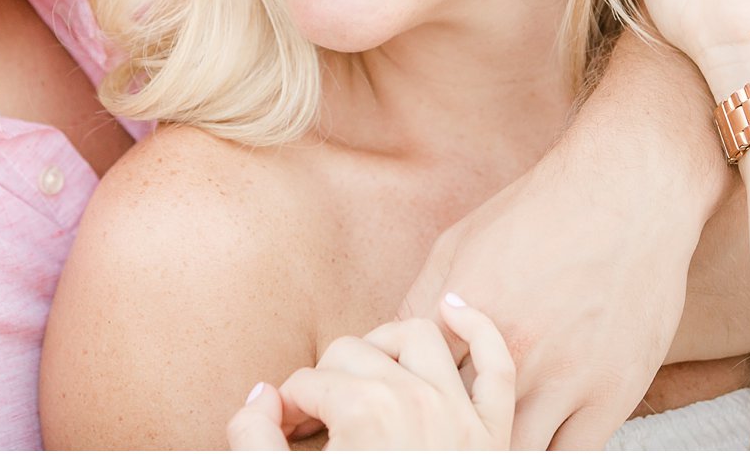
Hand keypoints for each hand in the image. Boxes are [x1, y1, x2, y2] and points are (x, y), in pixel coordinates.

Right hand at [227, 299, 513, 450]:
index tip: (283, 434)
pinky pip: (497, 364)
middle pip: (351, 351)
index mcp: (366, 412)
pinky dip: (478, 329)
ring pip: (418, 336)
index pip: (306, 382)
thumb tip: (260, 396)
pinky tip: (453, 309)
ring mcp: (463, 415)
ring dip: (384, 344)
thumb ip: (253, 439)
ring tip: (362, 369)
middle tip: (314, 420)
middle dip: (324, 378)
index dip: (285, 408)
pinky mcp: (495, 436)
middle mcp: (418, 400)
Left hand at [395, 125, 697, 449]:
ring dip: (493, 446)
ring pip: (512, 448)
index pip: (414, 382)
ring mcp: (565, 379)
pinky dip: (547, 452)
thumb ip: (421, 300)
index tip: (409, 401)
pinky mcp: (612, 394)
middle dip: (445, 430)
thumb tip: (388, 342)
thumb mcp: (459, 244)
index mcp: (464, 315)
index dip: (408, 397)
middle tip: (441, 429)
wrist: (627, 198)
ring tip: (480, 438)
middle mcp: (512, 353)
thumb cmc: (538, 214)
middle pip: (459, 425)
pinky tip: (534, 438)